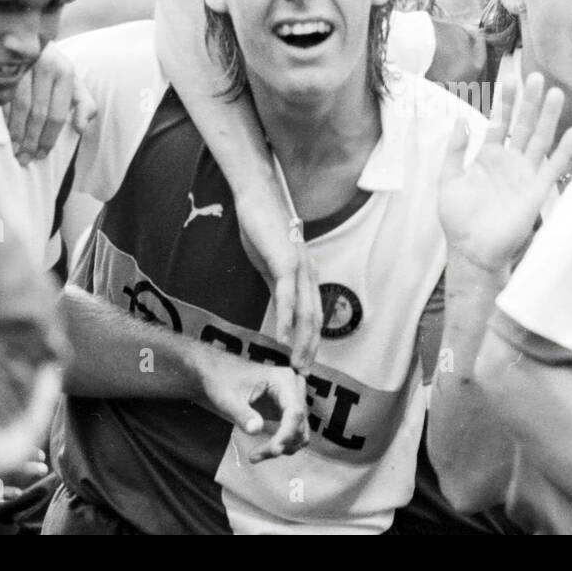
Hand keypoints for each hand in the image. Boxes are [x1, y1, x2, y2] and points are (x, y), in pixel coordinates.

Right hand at [4, 42, 97, 164]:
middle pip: (37, 113)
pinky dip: (1, 116)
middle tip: (25, 158)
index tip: (42, 154)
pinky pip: (1, 96)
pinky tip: (1, 131)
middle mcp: (45, 67)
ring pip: (18, 106)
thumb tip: (81, 128)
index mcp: (65, 72)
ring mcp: (23, 64)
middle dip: (31, 139)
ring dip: (15, 131)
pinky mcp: (2, 64)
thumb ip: (84, 104)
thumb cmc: (53, 68)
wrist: (27, 36)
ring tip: (14, 150)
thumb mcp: (74, 82)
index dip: (49, 137)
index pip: (57, 113)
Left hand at [196, 354, 309, 463]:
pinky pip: (293, 430)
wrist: (219, 372)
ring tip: (256, 455)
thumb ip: (242, 414)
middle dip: (281, 443)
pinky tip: (264, 450)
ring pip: (299, 430)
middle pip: (298, 423)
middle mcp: (294, 387)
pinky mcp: (287, 409)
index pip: (294, 411)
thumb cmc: (222, 381)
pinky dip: (282, 443)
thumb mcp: (228, 398)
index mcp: (283, 379)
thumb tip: (256, 430)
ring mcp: (292, 398)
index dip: (286, 434)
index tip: (273, 451)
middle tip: (254, 457)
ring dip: (282, 446)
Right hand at [236, 182, 321, 374]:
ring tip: (295, 364)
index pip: (312, 314)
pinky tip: (280, 338)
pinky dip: (285, 319)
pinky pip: (286, 296)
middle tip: (303, 373)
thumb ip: (277, 284)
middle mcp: (308, 273)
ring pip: (304, 312)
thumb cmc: (262, 226)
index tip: (304, 362)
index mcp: (306, 274)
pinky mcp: (284, 261)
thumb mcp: (271, 262)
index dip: (311, 340)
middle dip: (310, 348)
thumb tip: (280, 305)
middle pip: (314, 319)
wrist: (257, 197)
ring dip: (300, 341)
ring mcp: (299, 267)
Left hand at [438, 71, 571, 273]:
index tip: (510, 77)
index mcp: (489, 156)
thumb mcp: (448, 179)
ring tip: (555, 93)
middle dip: (529, 101)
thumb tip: (461, 120)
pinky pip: (553, 168)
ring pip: (539, 139)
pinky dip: (564, 151)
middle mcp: (510, 161)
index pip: (500, 121)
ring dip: (548, 117)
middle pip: (522, 124)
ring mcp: (525, 175)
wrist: (472, 249)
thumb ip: (455, 150)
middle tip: (535, 76)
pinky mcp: (536, 191)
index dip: (505, 100)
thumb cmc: (458, 218)